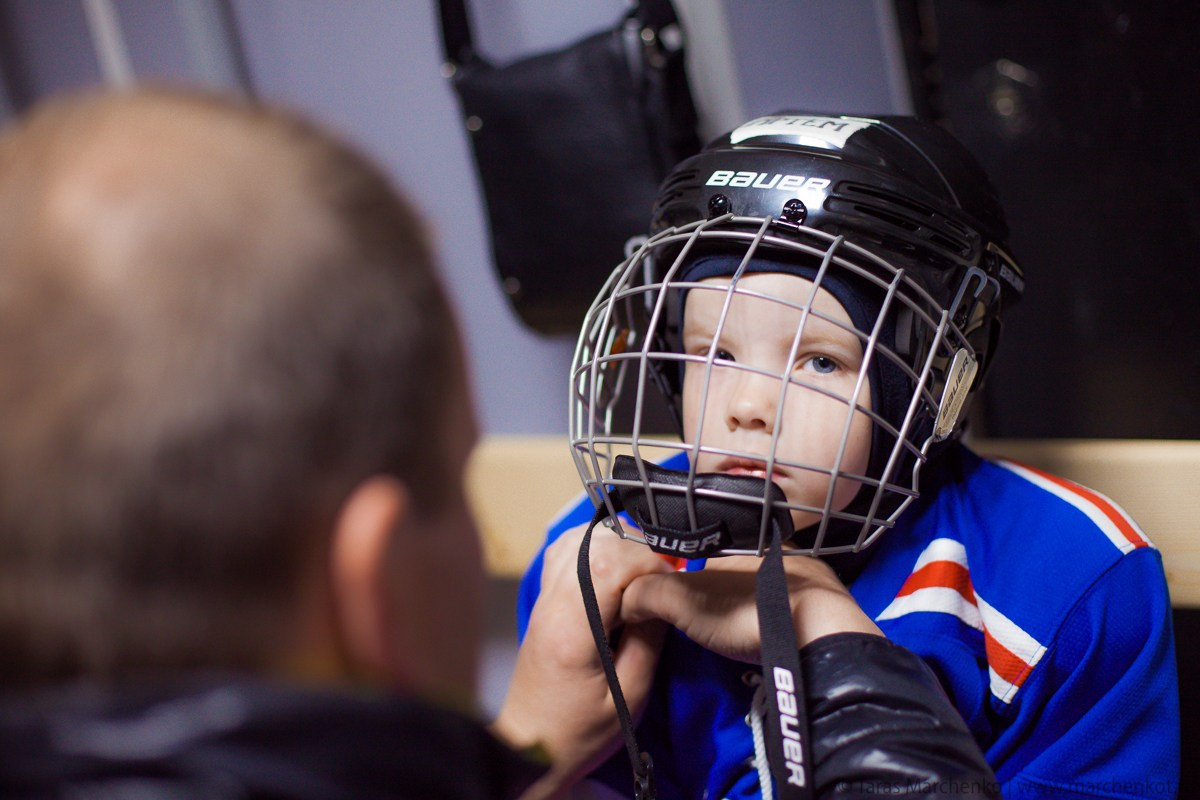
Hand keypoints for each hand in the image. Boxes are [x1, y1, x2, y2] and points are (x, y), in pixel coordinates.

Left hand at [494, 523, 671, 798]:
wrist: (530, 746)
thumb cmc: (581, 731)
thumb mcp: (630, 698)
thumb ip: (649, 642)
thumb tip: (664, 596)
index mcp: (573, 629)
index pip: (608, 562)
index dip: (647, 563)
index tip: (668, 588)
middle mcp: (552, 604)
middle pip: (592, 542)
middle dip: (635, 549)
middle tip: (658, 578)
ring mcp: (543, 599)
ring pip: (576, 538)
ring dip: (614, 545)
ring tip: (639, 571)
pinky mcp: (543, 601)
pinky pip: (564, 552)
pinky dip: (592, 549)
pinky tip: (612, 570)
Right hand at [620, 553, 881, 662]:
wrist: (817, 638)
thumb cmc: (747, 610)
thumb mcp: (683, 599)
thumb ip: (649, 593)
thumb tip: (624, 598)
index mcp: (749, 539)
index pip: (710, 554)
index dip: (693, 578)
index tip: (685, 604)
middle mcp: (784, 552)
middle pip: (742, 574)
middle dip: (726, 596)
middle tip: (712, 623)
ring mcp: (814, 581)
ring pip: (771, 593)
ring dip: (756, 611)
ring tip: (741, 637)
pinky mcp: (830, 611)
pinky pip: (796, 612)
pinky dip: (781, 625)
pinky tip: (771, 642)